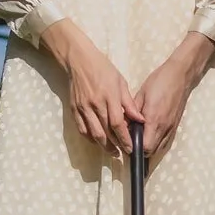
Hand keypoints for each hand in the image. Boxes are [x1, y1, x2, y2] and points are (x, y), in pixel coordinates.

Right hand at [39, 19, 140, 153]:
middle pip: (106, 132)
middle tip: (125, 153)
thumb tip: (140, 119)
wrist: (79, 60)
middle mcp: (95, 104)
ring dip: (104, 146)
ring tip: (113, 152)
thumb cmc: (103, 69)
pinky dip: (90, 139)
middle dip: (116, 146)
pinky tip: (98, 142)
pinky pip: (82, 129)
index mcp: (109, 96)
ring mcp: (83, 108)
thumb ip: (129, 103)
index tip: (131, 148)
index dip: (124, 138)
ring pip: (93, 134)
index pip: (118, 123)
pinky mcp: (74, 110)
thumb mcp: (121, 82)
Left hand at [134, 32, 214, 156]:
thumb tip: (124, 125)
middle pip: (151, 152)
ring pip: (159, 149)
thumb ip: (132, 112)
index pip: (145, 146)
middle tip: (131, 141)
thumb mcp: (141, 94)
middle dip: (140, 150)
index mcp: (154, 119)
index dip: (134, 148)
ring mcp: (171, 128)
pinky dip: (157, 143)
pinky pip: (165, 142)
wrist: (180, 75)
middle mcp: (164, 127)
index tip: (126, 142)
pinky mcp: (175, 126)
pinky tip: (150, 134)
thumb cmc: (159, 81)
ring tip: (140, 138)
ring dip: (149, 147)